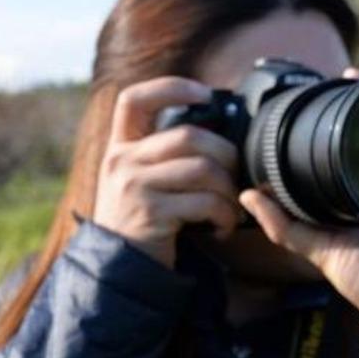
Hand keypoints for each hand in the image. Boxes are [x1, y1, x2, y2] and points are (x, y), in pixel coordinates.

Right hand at [93, 77, 243, 266]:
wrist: (121, 270)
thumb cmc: (146, 220)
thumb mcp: (143, 179)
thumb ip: (166, 153)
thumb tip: (220, 126)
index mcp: (122, 147)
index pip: (135, 99)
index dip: (172, 88)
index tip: (205, 95)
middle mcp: (122, 161)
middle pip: (189, 135)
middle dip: (226, 154)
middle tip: (237, 176)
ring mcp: (134, 186)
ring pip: (203, 168)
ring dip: (229, 189)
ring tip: (232, 207)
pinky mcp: (151, 213)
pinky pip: (205, 202)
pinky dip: (224, 215)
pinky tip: (223, 227)